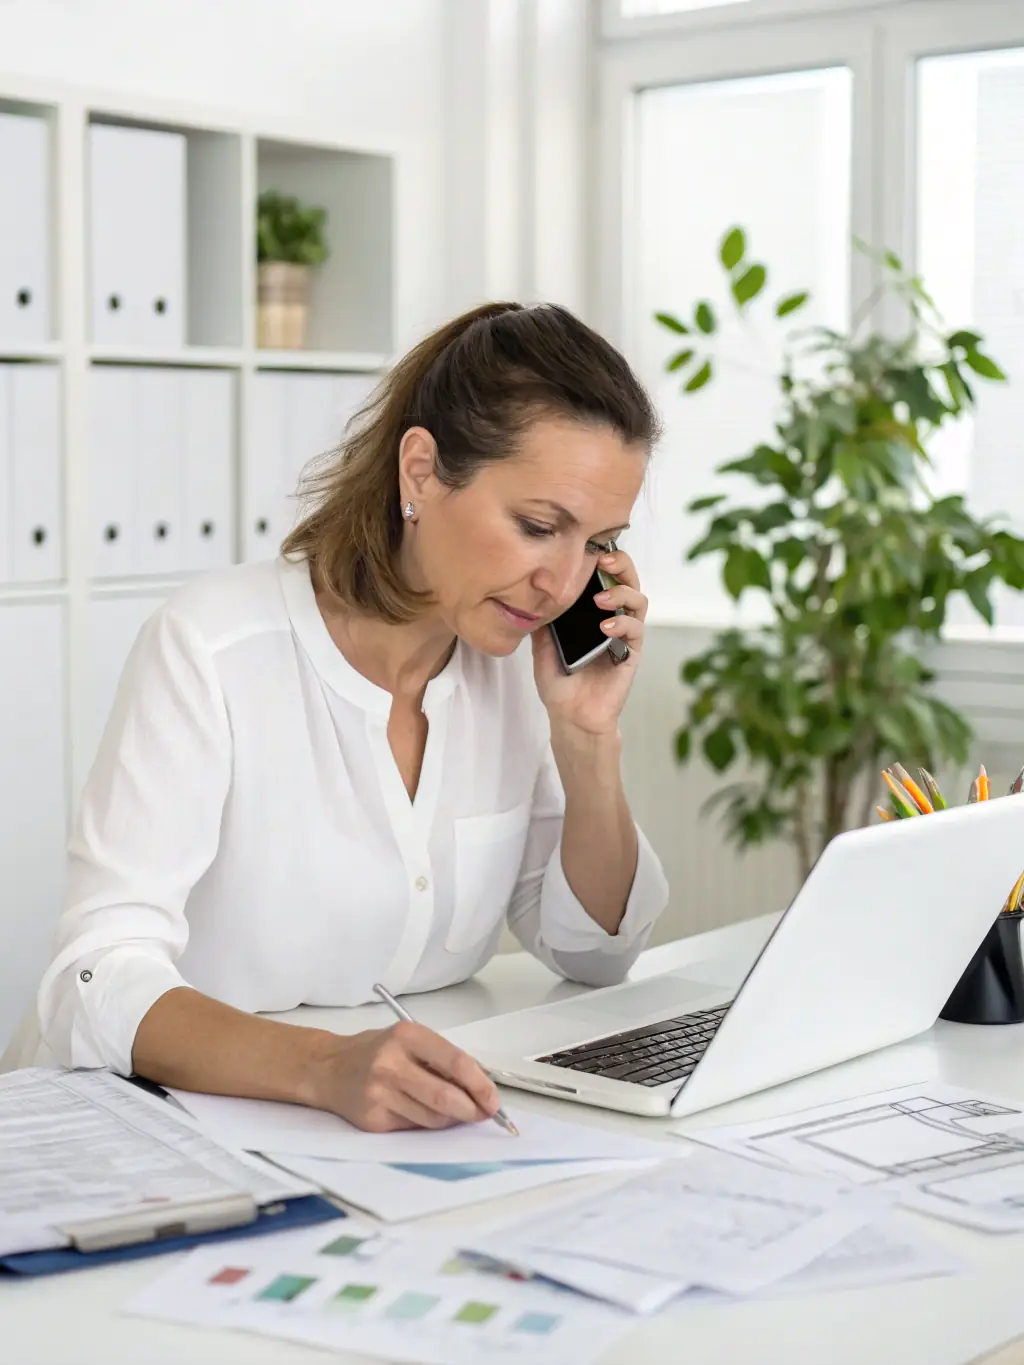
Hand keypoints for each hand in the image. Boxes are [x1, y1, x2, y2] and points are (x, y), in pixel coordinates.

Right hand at [304, 1021, 500, 1132]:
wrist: (328, 1068)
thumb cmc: (376, 1051)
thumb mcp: (408, 1040)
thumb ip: (440, 1059)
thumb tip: (479, 1087)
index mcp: (407, 1036)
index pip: (455, 1061)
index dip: (479, 1084)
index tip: (493, 1099)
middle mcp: (391, 1063)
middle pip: (444, 1096)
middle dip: (471, 1110)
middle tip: (483, 1114)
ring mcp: (380, 1093)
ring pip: (432, 1118)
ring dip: (451, 1120)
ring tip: (454, 1112)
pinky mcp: (373, 1119)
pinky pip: (414, 1127)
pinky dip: (427, 1124)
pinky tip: (423, 1112)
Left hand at [532, 546, 646, 737]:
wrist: (570, 715)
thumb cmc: (559, 680)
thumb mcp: (542, 644)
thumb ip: (542, 617)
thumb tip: (529, 589)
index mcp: (592, 610)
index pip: (604, 575)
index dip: (602, 558)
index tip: (588, 548)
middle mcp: (612, 616)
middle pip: (628, 580)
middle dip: (621, 565)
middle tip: (604, 560)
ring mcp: (624, 634)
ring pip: (638, 600)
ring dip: (622, 593)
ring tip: (600, 599)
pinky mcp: (631, 653)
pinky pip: (636, 630)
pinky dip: (623, 623)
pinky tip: (605, 627)